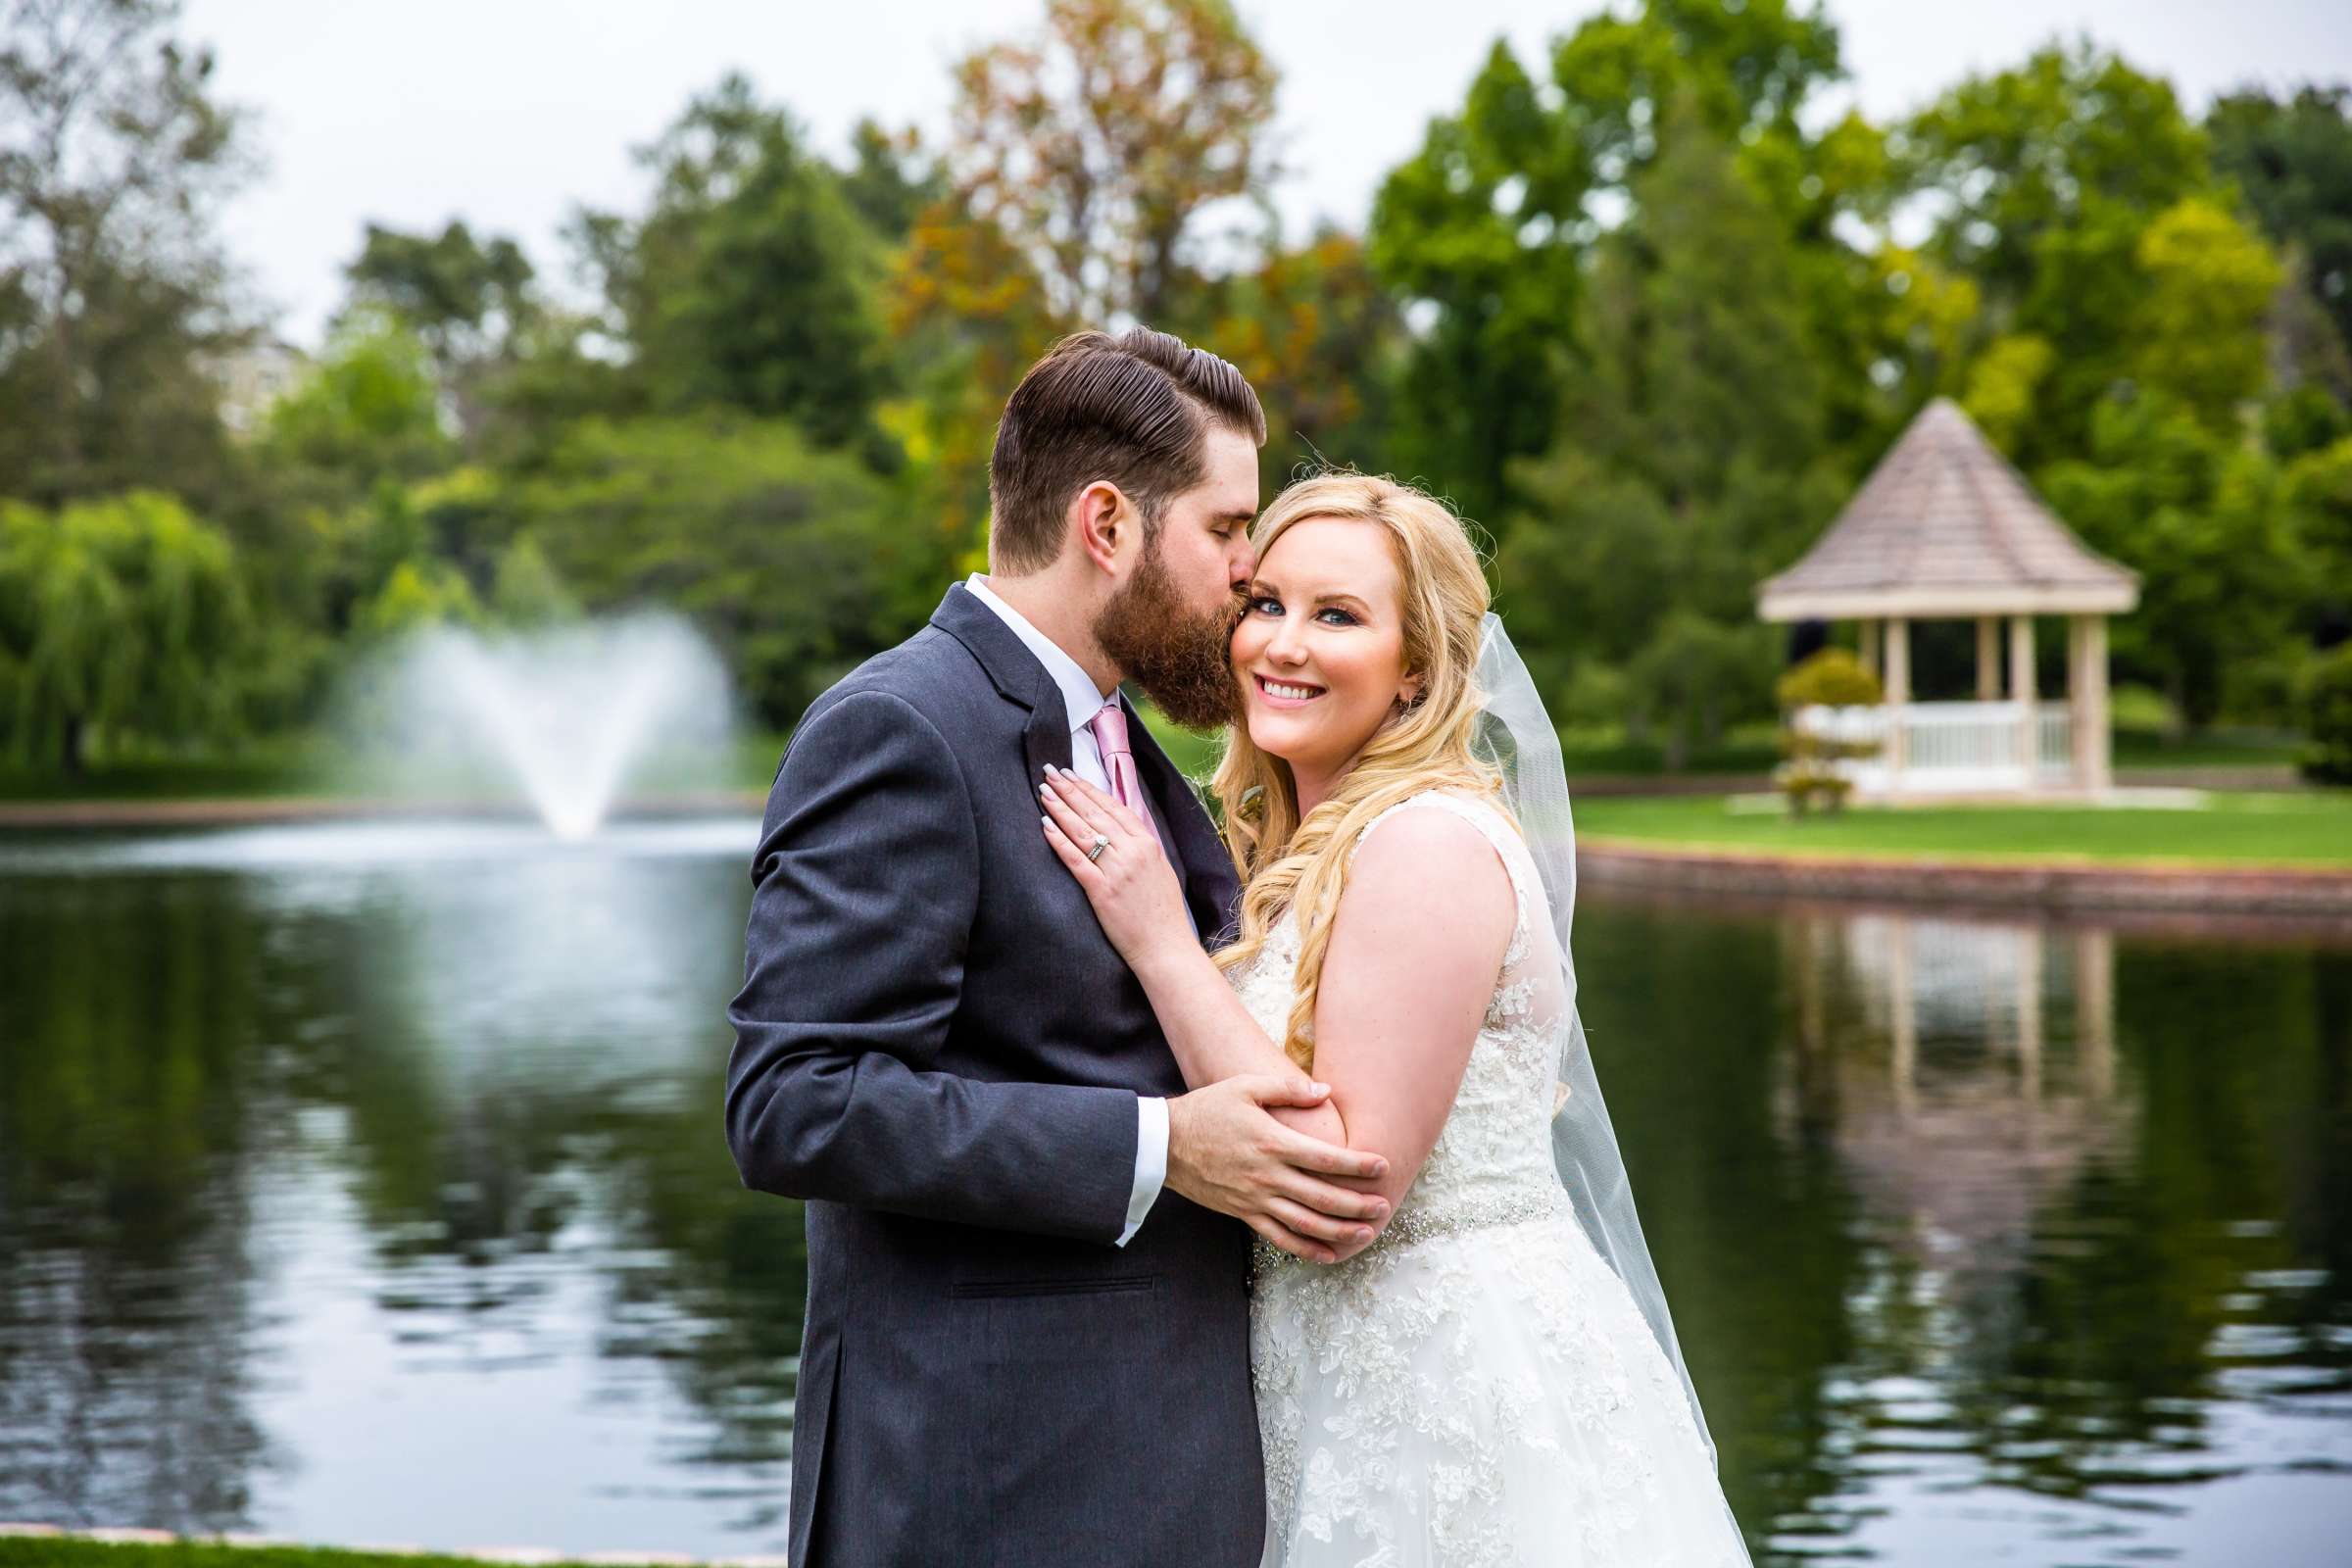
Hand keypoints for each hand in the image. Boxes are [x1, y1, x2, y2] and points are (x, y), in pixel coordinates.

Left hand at [1039, 765, 1190, 965]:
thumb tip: (1122, 827)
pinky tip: (1045, 826)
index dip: (1090, 789)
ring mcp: (1118, 871)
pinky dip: (1059, 840)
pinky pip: (1076, 859)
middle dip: (1070, 791)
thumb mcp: (1161, 870)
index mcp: (1149, 844)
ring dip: (1061, 809)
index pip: (1114, 807)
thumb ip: (1142, 846)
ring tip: (1044, 792)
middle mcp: (1133, 852)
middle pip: (1095, 813)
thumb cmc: (1163, 913)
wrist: (1166, 947)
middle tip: (1050, 773)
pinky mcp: (1102, 891)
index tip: (1072, 775)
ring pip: (1083, 831)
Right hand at [1164, 1074, 1391, 1265]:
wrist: (1165, 1143)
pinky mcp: (1244, 1213)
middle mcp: (1268, 1176)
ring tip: (1367, 1233)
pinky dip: (1306, 1249)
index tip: (1383, 1167)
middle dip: (1358, 1205)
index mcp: (1273, 1142)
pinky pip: (1279, 1237)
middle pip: (1323, 1197)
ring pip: (1306, 1224)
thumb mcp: (1245, 1086)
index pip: (1327, 1159)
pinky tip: (1329, 1254)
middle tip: (1385, 1206)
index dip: (1359, 1165)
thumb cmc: (1207, 1109)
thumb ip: (1287, 1088)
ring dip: (1340, 1231)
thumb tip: (1325, 1091)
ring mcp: (1256, 1199)